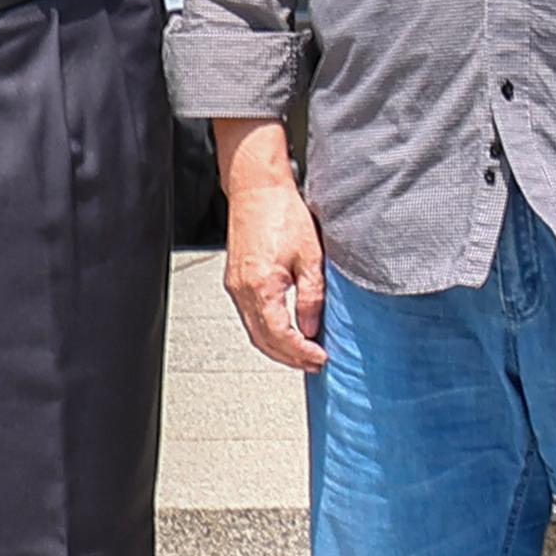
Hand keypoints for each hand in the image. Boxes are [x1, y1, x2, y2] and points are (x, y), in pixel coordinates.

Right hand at [221, 165, 327, 370]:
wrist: (257, 191)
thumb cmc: (283, 214)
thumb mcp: (311, 257)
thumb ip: (312, 296)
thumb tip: (312, 327)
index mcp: (260, 287)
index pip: (280, 335)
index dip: (301, 353)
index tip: (320, 359)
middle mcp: (241, 290)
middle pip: (263, 340)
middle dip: (288, 357)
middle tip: (313, 363)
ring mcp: (234, 287)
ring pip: (254, 331)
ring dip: (277, 347)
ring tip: (303, 353)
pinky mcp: (235, 280)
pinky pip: (250, 316)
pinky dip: (267, 330)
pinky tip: (285, 331)